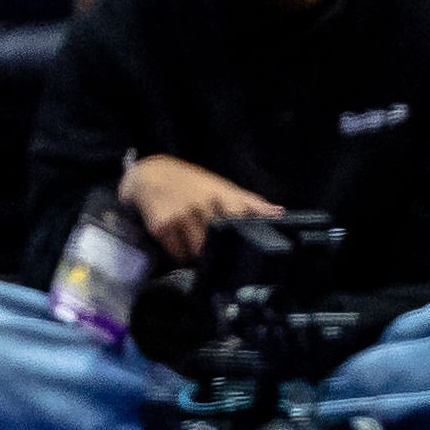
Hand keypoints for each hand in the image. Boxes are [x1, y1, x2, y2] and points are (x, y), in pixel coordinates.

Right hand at [119, 155, 282, 260]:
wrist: (150, 174)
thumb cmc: (191, 183)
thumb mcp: (220, 187)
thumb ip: (249, 203)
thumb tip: (279, 214)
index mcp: (219, 193)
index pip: (241, 215)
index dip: (249, 232)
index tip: (252, 246)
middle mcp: (200, 203)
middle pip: (219, 242)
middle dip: (220, 251)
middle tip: (218, 250)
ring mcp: (180, 216)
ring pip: (197, 252)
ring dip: (198, 255)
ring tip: (195, 243)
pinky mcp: (161, 227)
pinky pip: (177, 253)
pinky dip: (179, 253)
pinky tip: (179, 241)